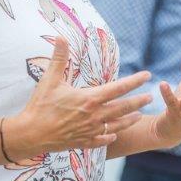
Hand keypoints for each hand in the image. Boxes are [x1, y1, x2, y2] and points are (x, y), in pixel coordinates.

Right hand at [7, 37, 152, 157]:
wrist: (31, 134)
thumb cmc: (40, 106)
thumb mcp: (50, 79)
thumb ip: (59, 58)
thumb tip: (61, 37)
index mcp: (89, 99)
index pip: (118, 88)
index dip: (134, 81)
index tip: (146, 75)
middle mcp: (94, 116)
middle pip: (123, 108)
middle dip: (138, 101)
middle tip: (150, 97)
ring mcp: (90, 131)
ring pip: (116, 125)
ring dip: (129, 120)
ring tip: (139, 116)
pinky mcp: (83, 142)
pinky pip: (102, 140)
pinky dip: (110, 137)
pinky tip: (114, 135)